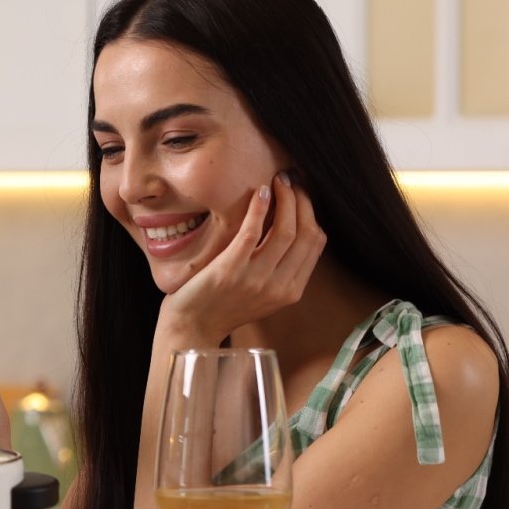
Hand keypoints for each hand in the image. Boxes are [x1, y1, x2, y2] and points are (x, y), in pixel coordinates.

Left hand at [160, 172, 325, 343]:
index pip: (315, 244)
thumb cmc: (223, 306)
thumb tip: (293, 230)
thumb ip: (281, 270)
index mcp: (291, 292)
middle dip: (302, 201)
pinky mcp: (230, 270)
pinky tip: (260, 192)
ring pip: (285, 229)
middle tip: (291, 181)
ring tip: (277, 181)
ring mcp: (255, 279)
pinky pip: (252, 231)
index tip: (302, 195)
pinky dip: (260, 207)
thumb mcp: (263, 294)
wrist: (192, 327)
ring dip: (285, 198)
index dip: (311, 213)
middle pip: (306, 233)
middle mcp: (278, 287)